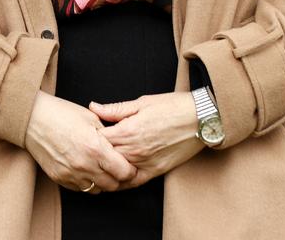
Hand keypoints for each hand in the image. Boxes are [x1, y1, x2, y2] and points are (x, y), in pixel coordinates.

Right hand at [24, 90, 137, 193]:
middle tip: (116, 167)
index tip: (129, 164)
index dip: (130, 169)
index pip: (124, 172)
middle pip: (112, 185)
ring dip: (102, 181)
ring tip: (100, 168)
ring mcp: (71, 174)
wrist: (33, 118)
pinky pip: (80, 188)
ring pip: (97, 190)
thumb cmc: (62, 113)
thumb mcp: (91, 118)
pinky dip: (85, 181)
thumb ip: (108, 136)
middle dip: (118, 178)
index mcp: (96, 148)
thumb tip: (120, 147)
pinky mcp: (60, 178)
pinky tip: (84, 168)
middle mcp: (84, 165)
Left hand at [89, 91, 204, 189]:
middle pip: (104, 157)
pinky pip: (133, 182)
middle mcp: (134, 150)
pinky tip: (116, 176)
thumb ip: (115, 109)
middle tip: (87, 149)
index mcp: (128, 130)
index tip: (84, 132)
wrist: (200, 119)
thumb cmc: (172, 107)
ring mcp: (145, 162)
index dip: (88, 136)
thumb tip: (93, 107)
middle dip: (94, 153)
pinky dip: (122, 181)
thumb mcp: (142, 102)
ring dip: (106, 168)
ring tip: (98, 162)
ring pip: (116, 172)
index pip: (97, 139)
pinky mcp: (156, 171)